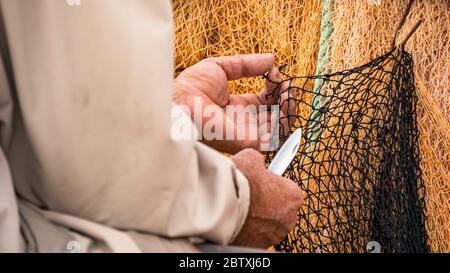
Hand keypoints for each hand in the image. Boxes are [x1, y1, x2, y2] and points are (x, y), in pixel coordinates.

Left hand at [173, 54, 294, 153]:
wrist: (182, 101)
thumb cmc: (193, 86)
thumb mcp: (221, 67)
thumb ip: (246, 64)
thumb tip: (271, 59)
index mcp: (237, 107)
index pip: (265, 100)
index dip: (275, 87)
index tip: (274, 74)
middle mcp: (245, 122)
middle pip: (276, 114)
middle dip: (287, 98)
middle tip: (287, 84)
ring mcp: (248, 133)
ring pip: (280, 127)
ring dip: (289, 108)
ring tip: (287, 92)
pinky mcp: (251, 142)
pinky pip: (277, 138)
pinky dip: (285, 120)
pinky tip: (282, 103)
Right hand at [230, 149, 302, 247]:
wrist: (221, 203)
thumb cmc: (241, 180)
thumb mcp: (251, 157)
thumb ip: (259, 161)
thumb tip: (256, 163)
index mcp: (293, 195)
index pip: (288, 189)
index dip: (273, 184)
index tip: (262, 181)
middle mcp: (288, 218)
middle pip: (280, 209)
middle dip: (267, 203)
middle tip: (250, 194)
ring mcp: (273, 235)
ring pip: (267, 224)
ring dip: (257, 217)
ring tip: (240, 206)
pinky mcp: (258, 245)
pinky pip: (255, 235)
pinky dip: (247, 229)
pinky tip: (236, 218)